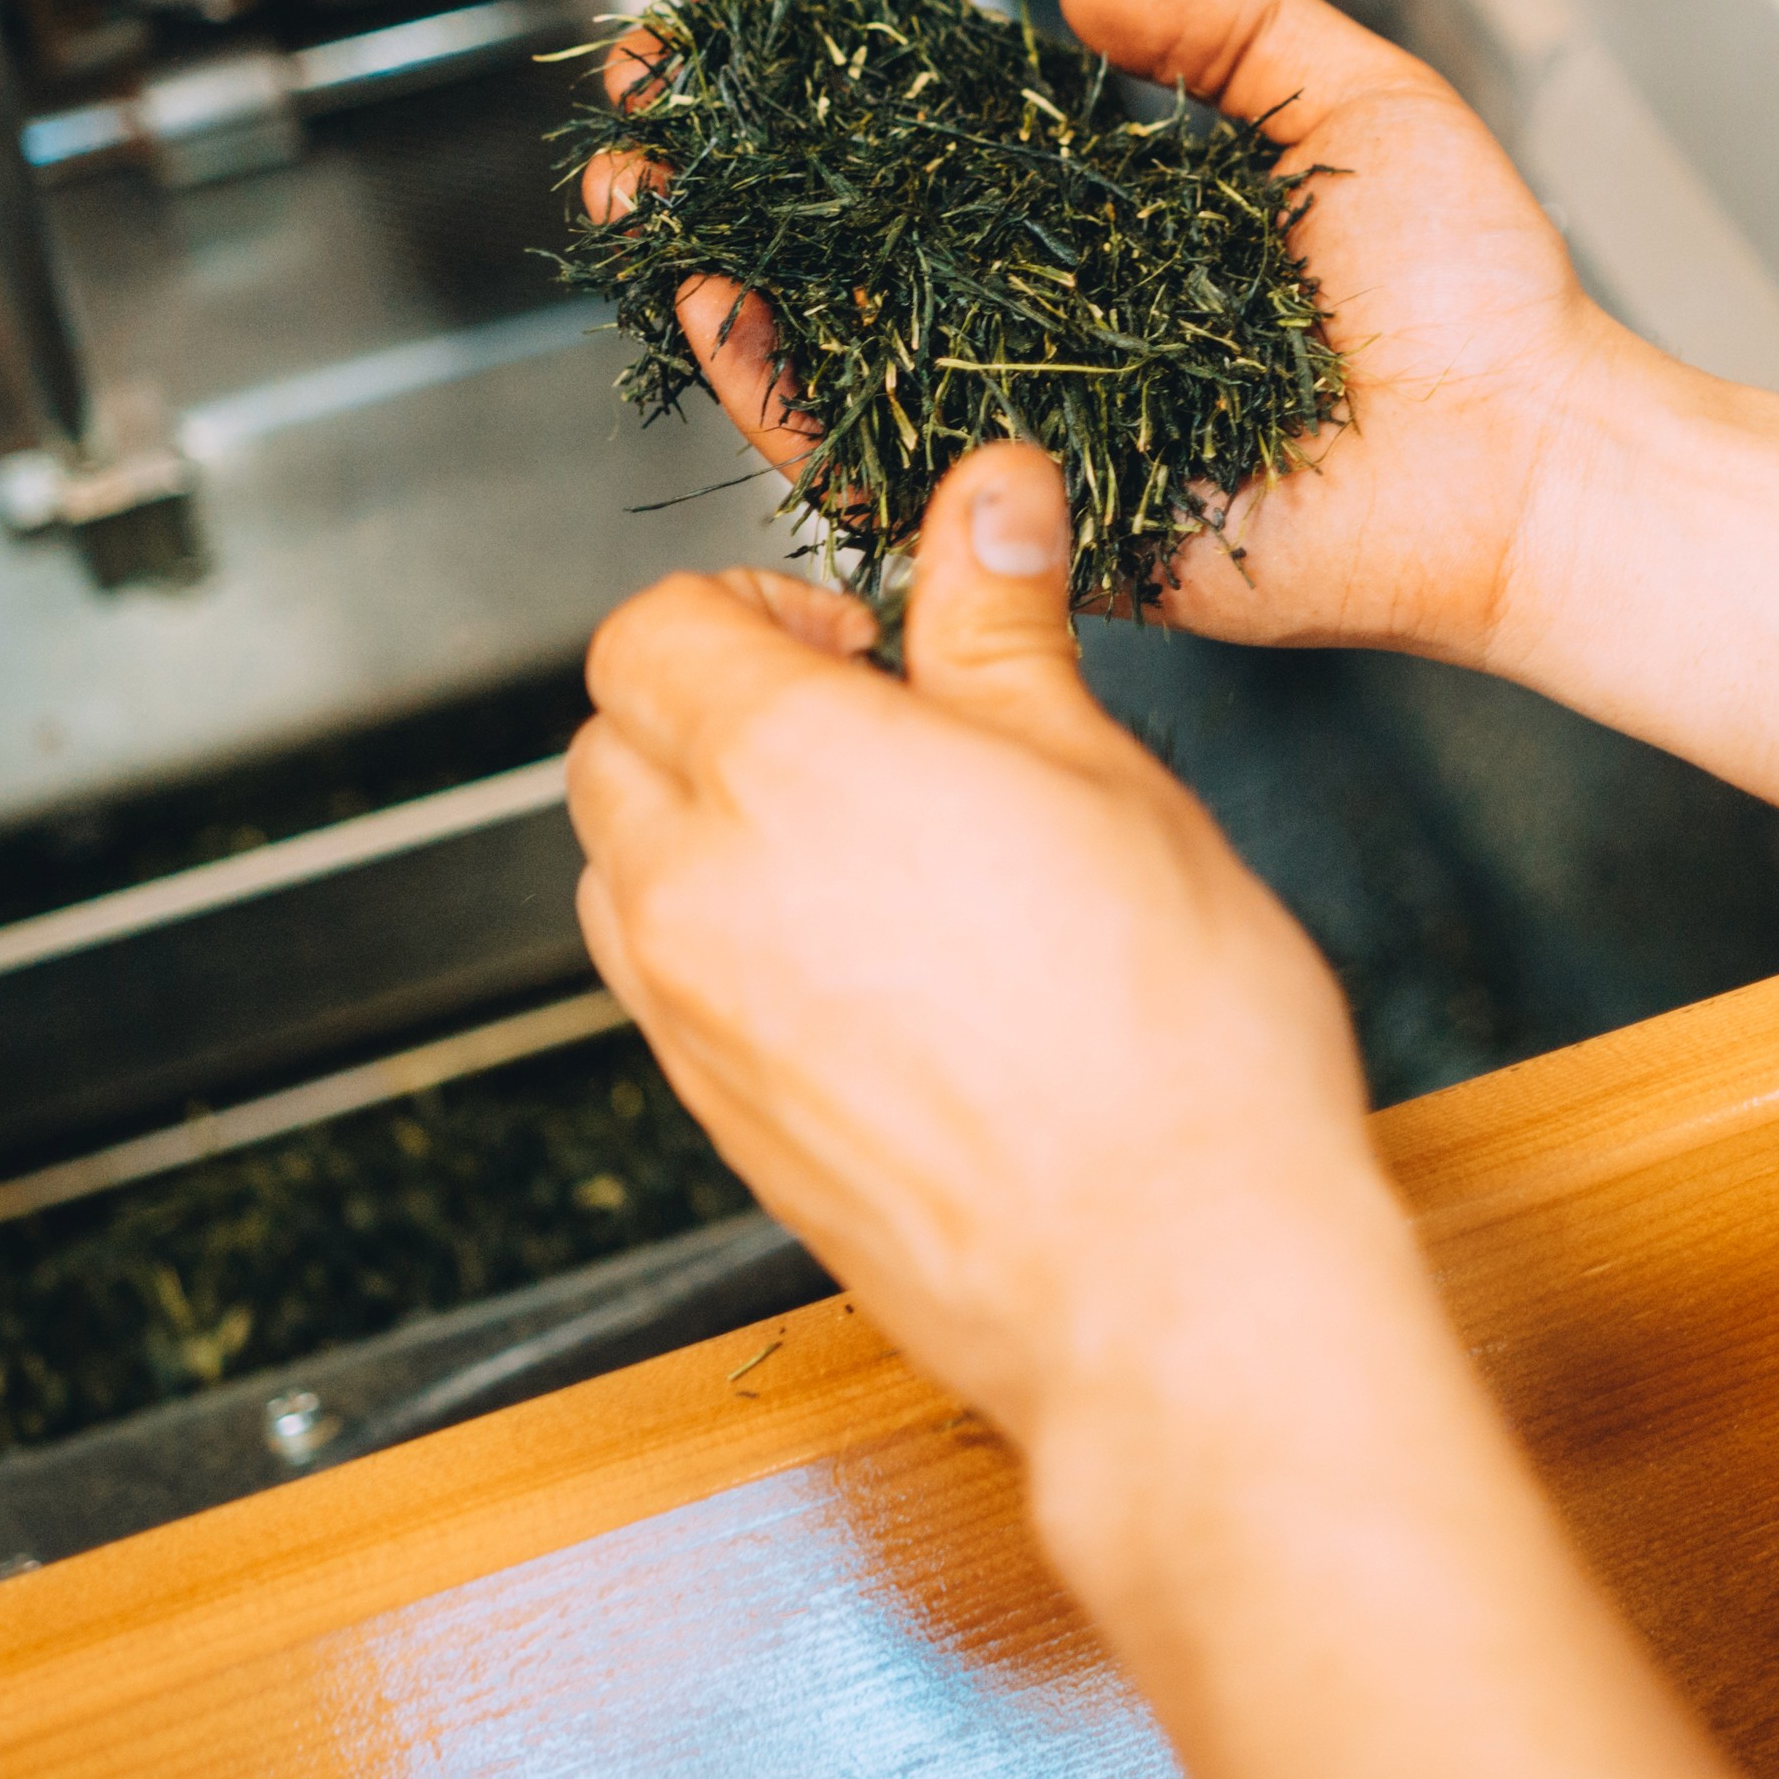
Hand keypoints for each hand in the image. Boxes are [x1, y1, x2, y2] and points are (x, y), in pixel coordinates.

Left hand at [566, 439, 1403, 1445]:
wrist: (1167, 1281)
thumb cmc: (1170, 1033)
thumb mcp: (1102, 773)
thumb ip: (1001, 626)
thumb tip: (986, 497)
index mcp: (784, 768)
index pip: (653, 630)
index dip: (751, 609)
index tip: (860, 640)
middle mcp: (698, 893)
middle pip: (608, 747)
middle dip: (710, 712)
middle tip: (872, 732)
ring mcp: (695, 1027)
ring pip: (622, 877)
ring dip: (705, 833)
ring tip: (875, 853)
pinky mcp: (724, 1131)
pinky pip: (672, 997)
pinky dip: (730, 950)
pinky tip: (880, 971)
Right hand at [578, 0, 1659, 669]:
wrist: (1533, 446)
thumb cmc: (1479, 293)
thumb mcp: (1351, 100)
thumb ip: (1224, 26)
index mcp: (1117, 236)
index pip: (931, 157)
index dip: (822, 101)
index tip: (732, 39)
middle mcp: (1062, 331)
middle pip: (854, 258)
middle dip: (730, 191)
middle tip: (639, 127)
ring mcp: (1048, 428)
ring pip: (844, 365)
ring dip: (726, 289)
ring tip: (645, 211)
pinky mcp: (1052, 521)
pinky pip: (898, 480)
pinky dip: (799, 408)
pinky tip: (731, 325)